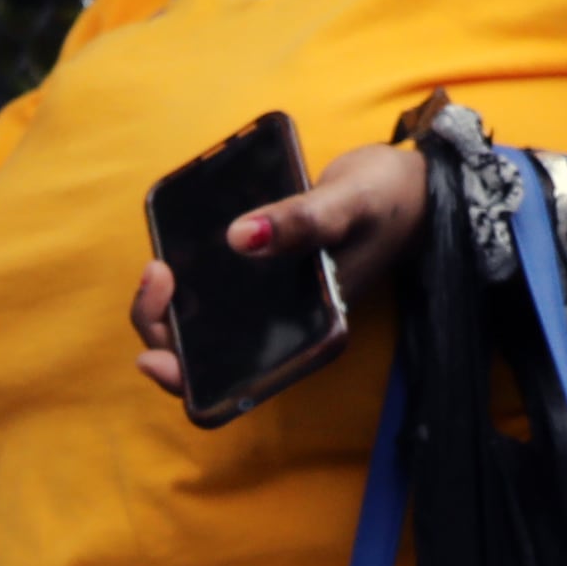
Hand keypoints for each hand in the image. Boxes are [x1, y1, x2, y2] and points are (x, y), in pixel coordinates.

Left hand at [131, 141, 421, 402]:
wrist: (411, 185)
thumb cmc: (390, 202)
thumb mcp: (349, 205)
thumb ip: (304, 221)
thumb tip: (240, 237)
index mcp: (305, 336)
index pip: (230, 380)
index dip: (183, 378)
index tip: (154, 351)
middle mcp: (281, 325)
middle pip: (201, 350)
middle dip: (162, 324)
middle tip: (159, 271)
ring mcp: (268, 298)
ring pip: (199, 317)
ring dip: (169, 301)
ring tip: (161, 265)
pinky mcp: (261, 268)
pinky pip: (211, 283)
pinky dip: (187, 272)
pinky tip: (173, 245)